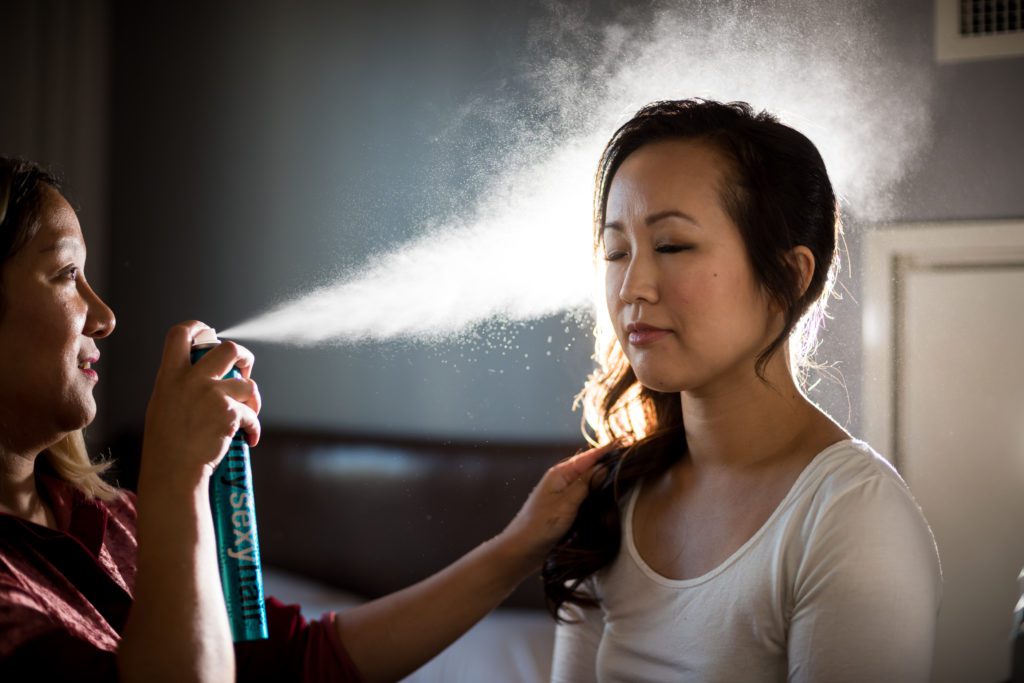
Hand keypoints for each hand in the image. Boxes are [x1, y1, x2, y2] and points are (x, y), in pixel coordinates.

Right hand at [140, 321, 261, 488]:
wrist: (173, 472)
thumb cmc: (166, 445)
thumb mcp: (161, 406)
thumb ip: (180, 386)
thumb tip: (203, 375)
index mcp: (169, 377)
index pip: (180, 335)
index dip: (197, 327)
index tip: (209, 332)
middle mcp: (191, 380)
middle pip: (228, 348)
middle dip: (244, 356)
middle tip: (245, 368)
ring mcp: (212, 395)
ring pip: (247, 384)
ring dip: (253, 398)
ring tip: (250, 412)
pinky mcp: (230, 413)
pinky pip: (252, 414)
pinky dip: (254, 427)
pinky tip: (250, 438)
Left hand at [496, 442, 616, 569]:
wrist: (522, 549)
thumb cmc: (540, 526)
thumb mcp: (566, 504)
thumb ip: (585, 484)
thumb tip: (604, 467)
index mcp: (560, 473)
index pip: (589, 457)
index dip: (607, 450)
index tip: (625, 441)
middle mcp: (562, 480)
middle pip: (590, 467)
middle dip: (608, 462)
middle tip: (631, 458)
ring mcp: (564, 495)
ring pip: (589, 482)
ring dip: (604, 478)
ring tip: (625, 472)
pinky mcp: (566, 509)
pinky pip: (586, 496)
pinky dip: (597, 494)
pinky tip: (609, 495)